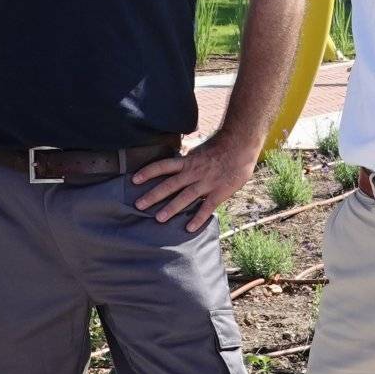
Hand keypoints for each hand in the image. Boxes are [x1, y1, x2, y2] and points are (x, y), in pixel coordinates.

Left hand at [132, 136, 258, 230]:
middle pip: (169, 184)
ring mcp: (205, 183)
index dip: (148, 172)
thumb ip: (189, 156)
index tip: (134, 180)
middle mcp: (193, 172)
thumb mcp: (200, 148)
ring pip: (185, 197)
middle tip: (138, 205)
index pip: (163, 166)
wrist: (241, 145)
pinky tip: (189, 228)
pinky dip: (198, 218)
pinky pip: (207, 207)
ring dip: (171, 208)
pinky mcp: (219, 192)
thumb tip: (179, 157)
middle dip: (153, 195)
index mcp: (188, 161)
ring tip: (158, 219)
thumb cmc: (222, 145)